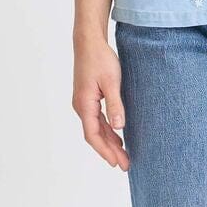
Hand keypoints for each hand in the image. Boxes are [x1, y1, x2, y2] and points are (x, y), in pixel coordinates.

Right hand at [72, 36, 129, 169]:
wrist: (89, 41)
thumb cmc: (100, 59)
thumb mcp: (111, 81)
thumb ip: (115, 104)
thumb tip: (119, 127)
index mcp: (84, 104)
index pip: (93, 135)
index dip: (105, 151)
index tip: (116, 163)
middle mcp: (81, 106)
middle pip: (95, 135)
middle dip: (110, 151)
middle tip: (125, 164)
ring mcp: (84, 102)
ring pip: (96, 128)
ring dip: (109, 141)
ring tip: (123, 155)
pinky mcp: (88, 97)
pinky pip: (97, 119)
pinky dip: (107, 129)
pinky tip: (117, 135)